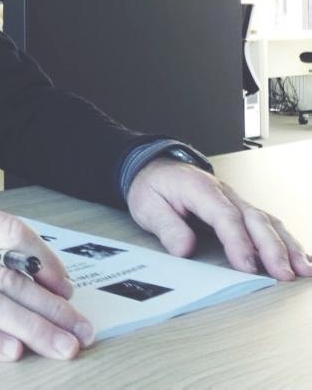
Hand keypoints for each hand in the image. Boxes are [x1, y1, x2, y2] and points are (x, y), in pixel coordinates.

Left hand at [126, 158, 311, 279]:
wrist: (153, 169)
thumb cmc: (152, 186)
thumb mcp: (146, 205)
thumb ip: (167, 227)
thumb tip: (184, 249)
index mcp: (199, 189)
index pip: (225, 217)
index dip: (238, 242)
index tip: (247, 266)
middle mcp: (224, 193)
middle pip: (254, 219)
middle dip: (272, 248)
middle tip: (283, 274)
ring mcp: (235, 201)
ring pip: (267, 221)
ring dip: (286, 246)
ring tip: (302, 270)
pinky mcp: (240, 210)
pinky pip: (267, 224)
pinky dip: (285, 241)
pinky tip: (298, 258)